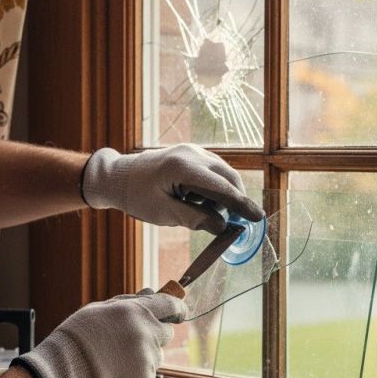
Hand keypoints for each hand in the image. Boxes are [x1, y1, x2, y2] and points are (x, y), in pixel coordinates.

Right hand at [12, 290, 186, 377]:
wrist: (62, 375)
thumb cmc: (76, 339)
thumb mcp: (98, 310)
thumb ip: (128, 302)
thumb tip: (151, 292)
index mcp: (136, 311)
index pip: (171, 305)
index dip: (177, 309)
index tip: (179, 313)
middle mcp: (146, 333)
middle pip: (166, 333)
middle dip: (154, 336)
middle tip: (129, 343)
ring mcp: (147, 359)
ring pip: (157, 357)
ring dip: (144, 358)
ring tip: (115, 363)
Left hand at [81, 144, 263, 233]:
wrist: (118, 176)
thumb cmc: (137, 196)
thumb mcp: (164, 213)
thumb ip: (195, 219)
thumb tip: (223, 227)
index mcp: (183, 167)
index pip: (222, 188)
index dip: (242, 205)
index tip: (258, 218)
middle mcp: (192, 153)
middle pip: (229, 177)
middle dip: (235, 200)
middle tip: (235, 222)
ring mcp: (193, 150)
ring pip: (223, 173)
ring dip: (222, 194)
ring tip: (198, 208)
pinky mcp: (192, 153)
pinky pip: (213, 171)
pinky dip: (214, 187)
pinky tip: (197, 199)